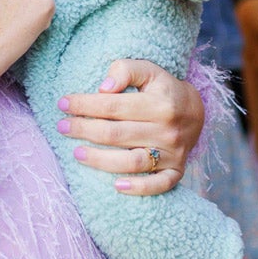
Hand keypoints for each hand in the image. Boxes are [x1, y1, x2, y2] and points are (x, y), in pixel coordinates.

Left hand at [60, 59, 205, 195]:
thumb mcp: (149, 71)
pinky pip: (159, 184)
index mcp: (160, 103)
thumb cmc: (163, 90)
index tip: (63, 104)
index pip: (114, 105)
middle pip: (116, 134)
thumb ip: (125, 70)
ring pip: (131, 162)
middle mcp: (167, 130)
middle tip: (62, 127)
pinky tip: (117, 186)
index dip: (84, 104)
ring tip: (77, 153)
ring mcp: (172, 153)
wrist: (195, 112)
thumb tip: (103, 88)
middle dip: (84, 129)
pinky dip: (139, 188)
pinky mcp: (176, 170)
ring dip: (100, 160)